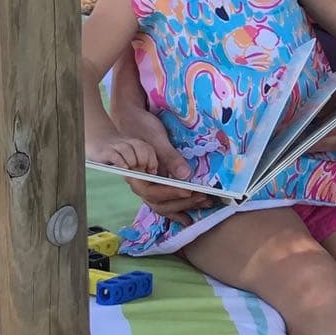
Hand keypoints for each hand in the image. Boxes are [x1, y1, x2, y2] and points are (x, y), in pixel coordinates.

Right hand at [88, 136, 159, 172]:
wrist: (97, 140)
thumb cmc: (117, 153)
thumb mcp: (130, 154)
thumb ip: (140, 161)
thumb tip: (152, 174)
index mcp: (136, 143)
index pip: (148, 149)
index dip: (152, 161)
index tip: (152, 172)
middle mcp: (127, 142)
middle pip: (140, 148)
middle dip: (143, 160)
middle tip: (143, 171)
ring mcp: (116, 145)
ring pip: (128, 150)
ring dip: (132, 161)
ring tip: (133, 170)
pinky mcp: (106, 151)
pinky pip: (115, 155)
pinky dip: (121, 162)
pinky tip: (124, 168)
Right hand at [106, 103, 206, 224]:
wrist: (131, 118)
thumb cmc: (141, 125)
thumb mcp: (156, 138)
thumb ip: (169, 157)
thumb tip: (184, 175)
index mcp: (135, 174)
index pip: (151, 192)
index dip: (170, 193)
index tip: (189, 190)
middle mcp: (140, 183)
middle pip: (158, 203)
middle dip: (182, 203)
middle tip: (203, 197)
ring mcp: (148, 185)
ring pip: (163, 205)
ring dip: (184, 207)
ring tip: (204, 204)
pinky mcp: (156, 184)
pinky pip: (166, 202)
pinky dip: (178, 209)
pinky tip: (190, 216)